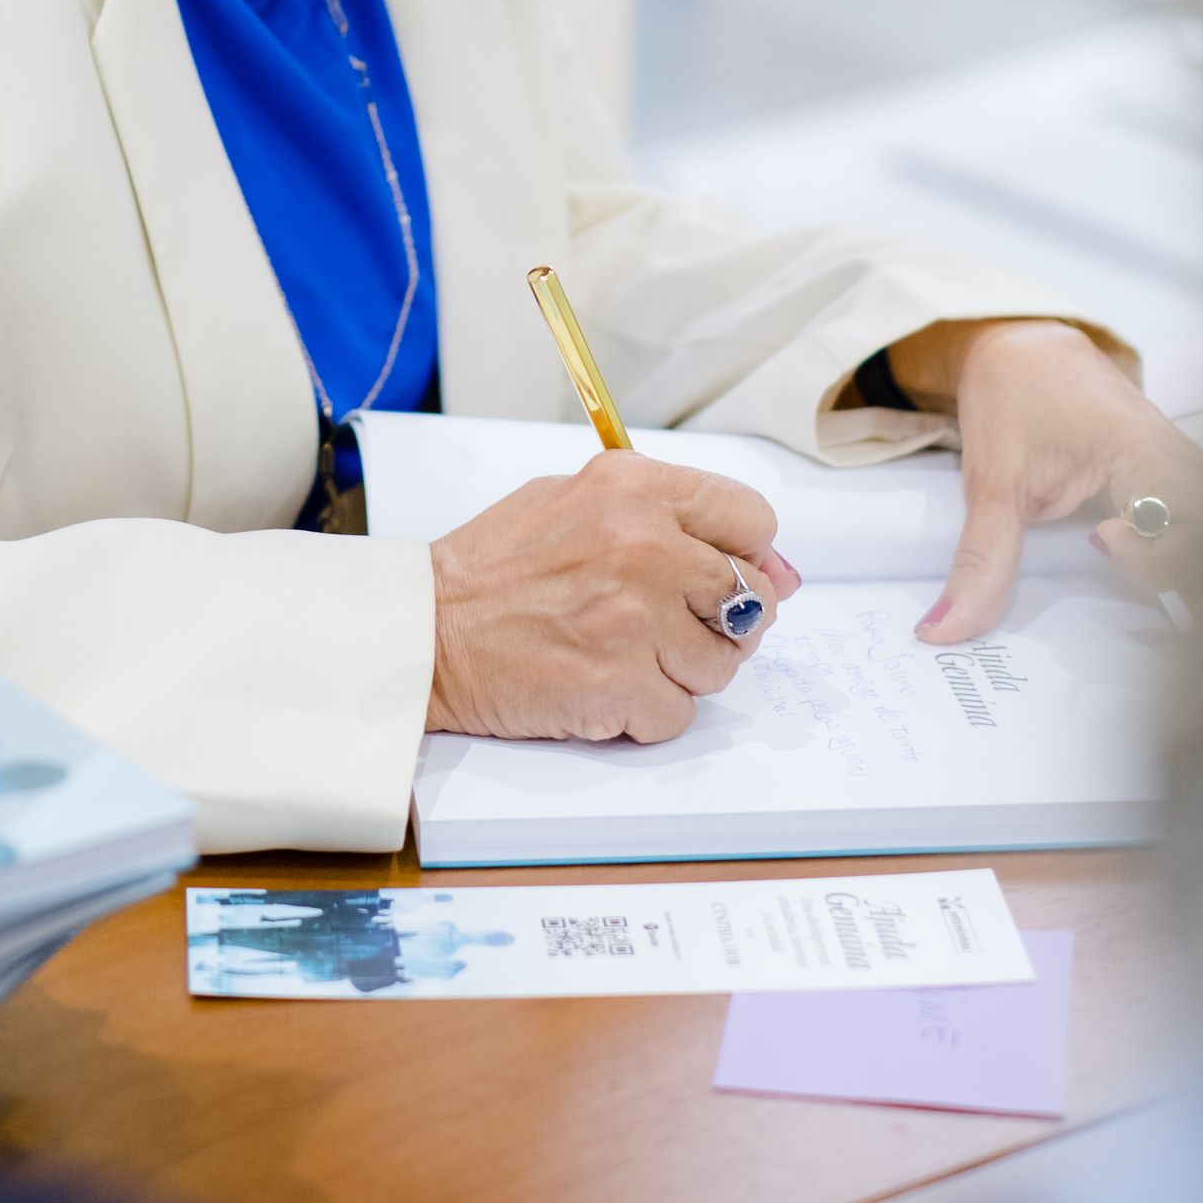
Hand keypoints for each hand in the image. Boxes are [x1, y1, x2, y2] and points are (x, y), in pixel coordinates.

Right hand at [426, 452, 798, 743]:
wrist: (426, 632)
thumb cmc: (494, 570)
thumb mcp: (576, 504)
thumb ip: (670, 520)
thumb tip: (776, 568)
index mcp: (633, 489)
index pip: (751, 517)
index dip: (747, 553)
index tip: (727, 572)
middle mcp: (645, 546)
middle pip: (752, 597)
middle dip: (723, 620)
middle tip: (670, 624)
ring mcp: (636, 620)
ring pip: (722, 663)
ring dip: (683, 670)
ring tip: (622, 653)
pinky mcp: (621, 686)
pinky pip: (677, 713)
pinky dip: (646, 712)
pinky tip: (602, 687)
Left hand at [895, 320, 1202, 643]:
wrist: (1016, 347)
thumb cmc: (1013, 392)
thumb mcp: (992, 481)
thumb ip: (983, 559)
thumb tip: (949, 629)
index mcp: (1148, 451)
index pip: (1198, 529)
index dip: (1162, 557)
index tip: (1104, 543)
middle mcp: (1178, 464)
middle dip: (1175, 578)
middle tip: (1110, 568)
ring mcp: (1178, 473)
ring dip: (1170, 571)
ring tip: (1117, 569)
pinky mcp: (1164, 485)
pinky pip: (1183, 531)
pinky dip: (1159, 557)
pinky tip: (1124, 565)